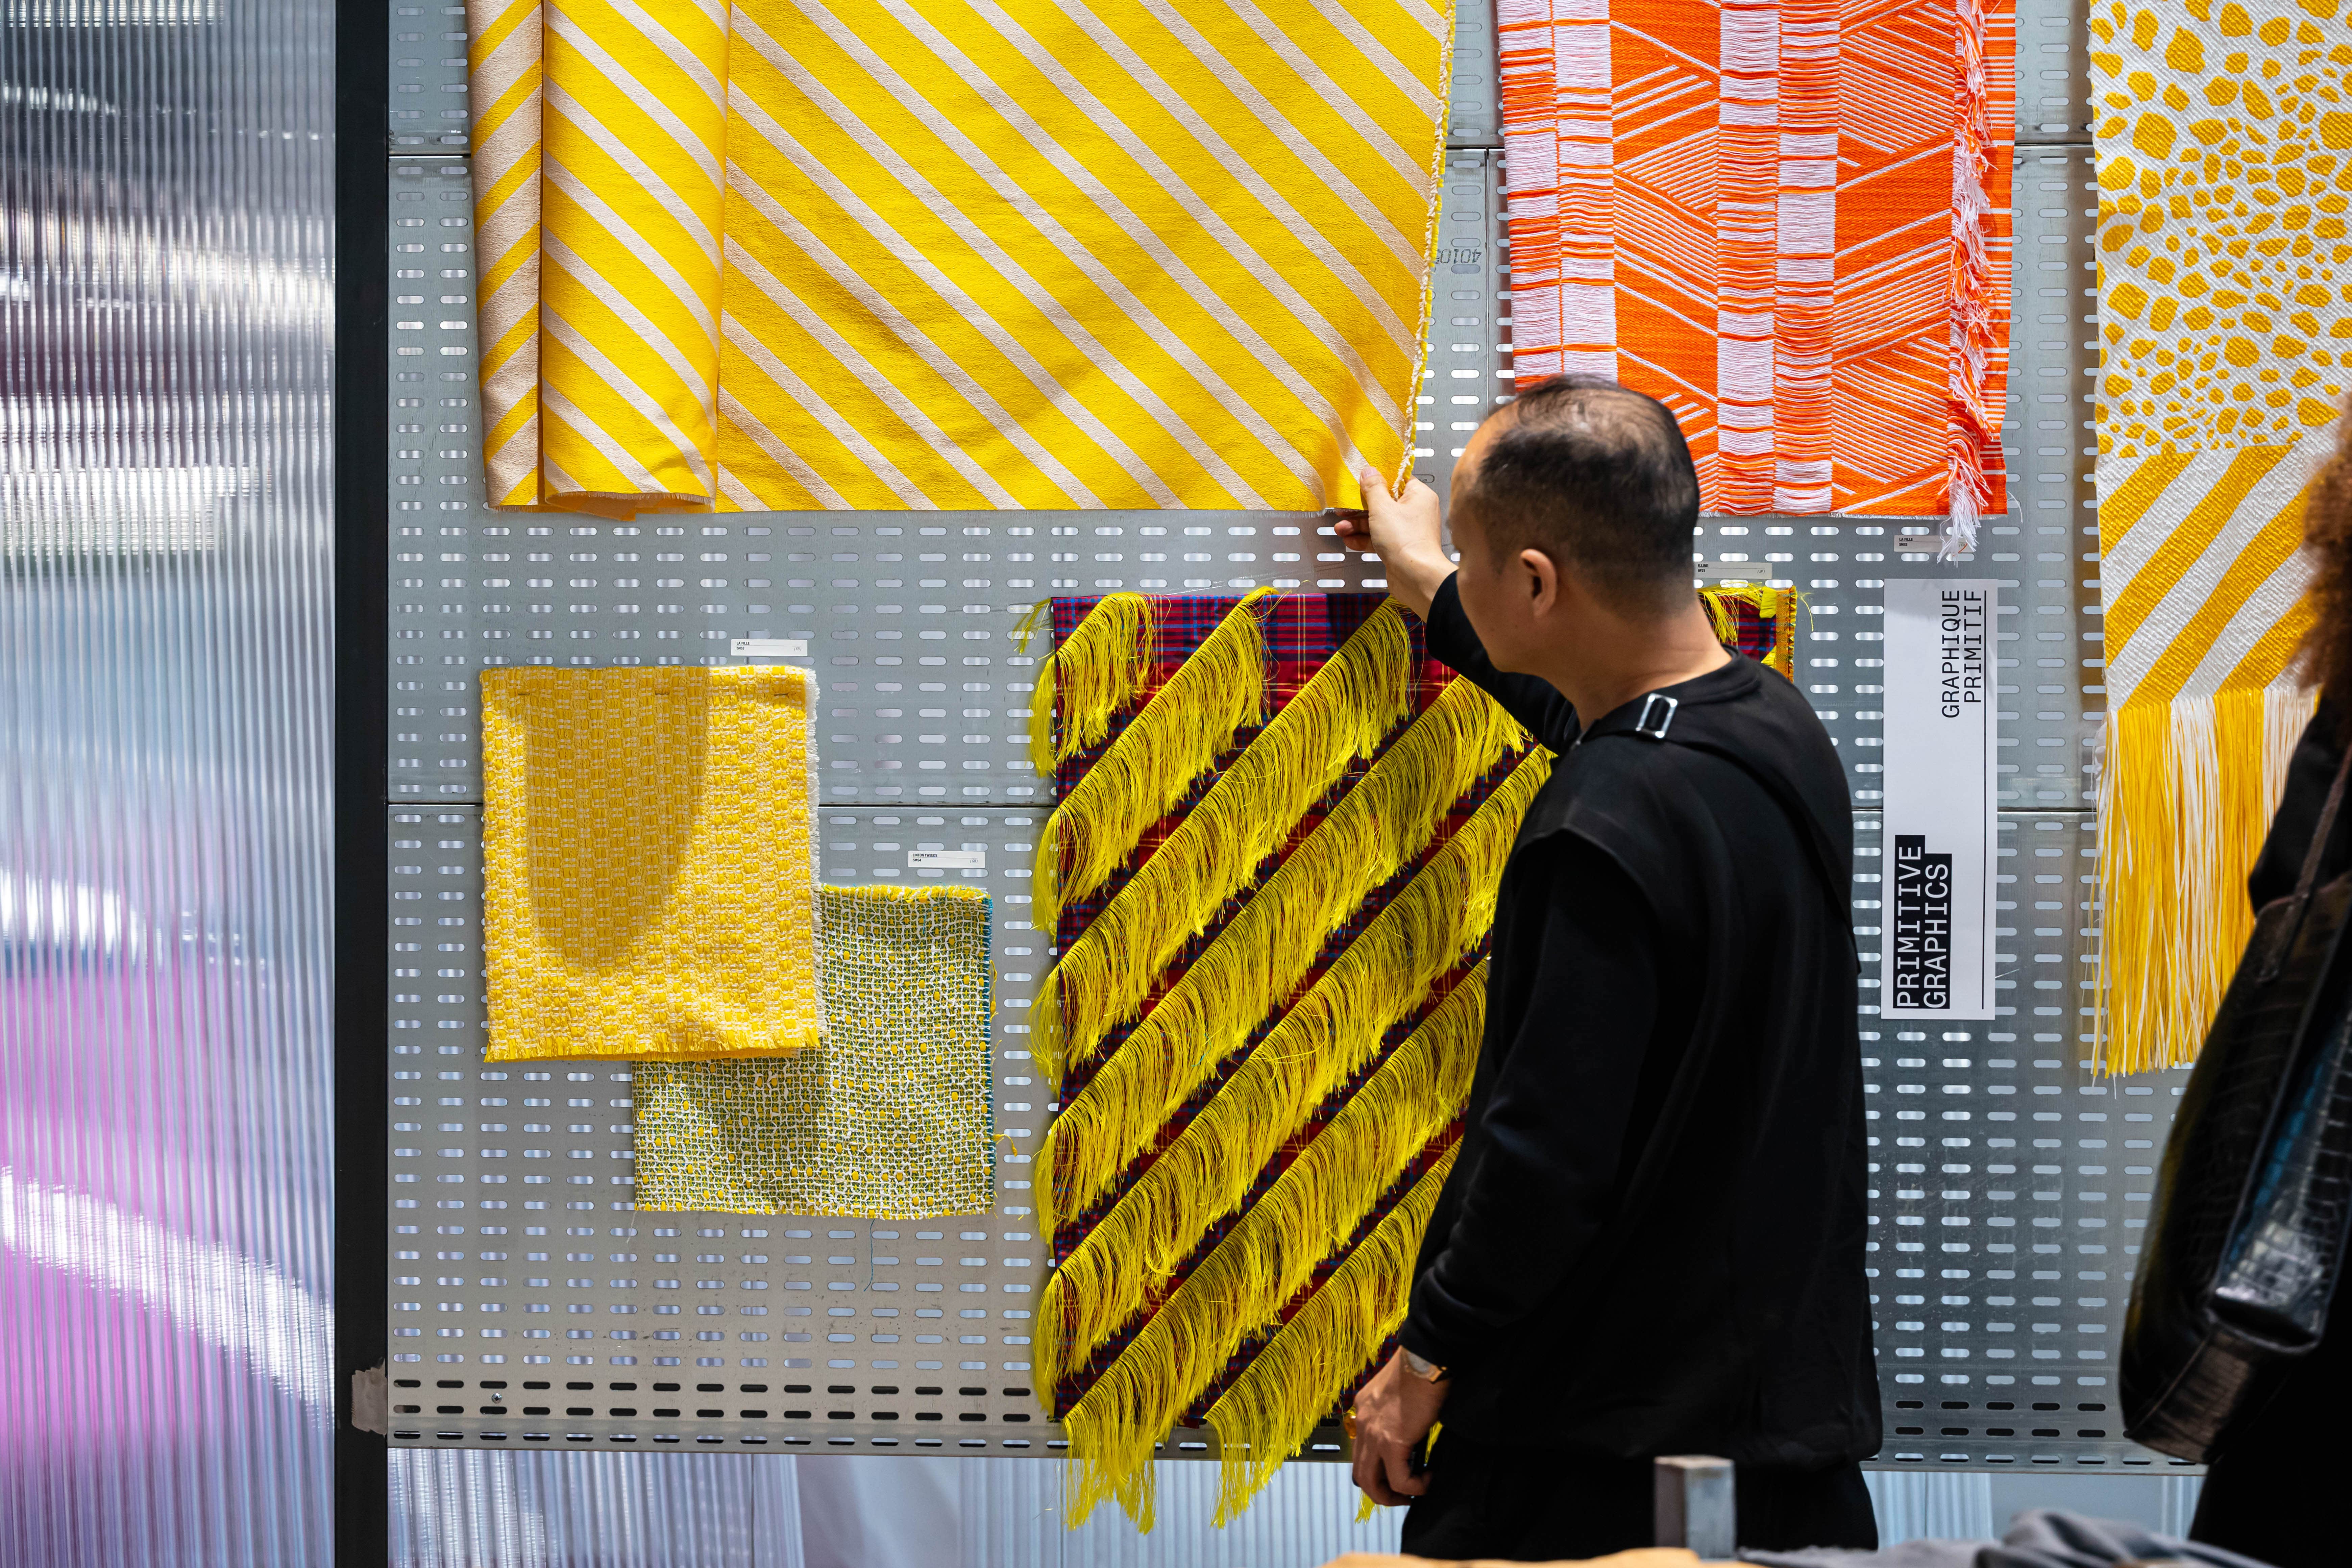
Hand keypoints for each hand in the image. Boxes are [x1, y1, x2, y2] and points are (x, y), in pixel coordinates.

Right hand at [1330, 466, 1452, 620]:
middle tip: (1343, 508)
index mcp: (1418, 495)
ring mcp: (1407, 531)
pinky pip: (1379, 539)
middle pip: (1383, 502)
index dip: (1376, 481)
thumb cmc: (1406, 541)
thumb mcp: (1382, 508)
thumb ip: (1373, 488)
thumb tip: (1369, 472)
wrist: (1416, 577)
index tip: (1359, 482)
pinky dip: (1364, 539)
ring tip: (1341, 528)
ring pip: (1378, 522)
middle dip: (1359, 508)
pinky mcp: (1399, 548)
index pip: (1396, 481)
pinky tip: (1349, 540)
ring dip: (1357, 525)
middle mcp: (1415, 512)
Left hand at [1349, 1348, 1449, 1505]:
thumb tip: (1411, 1439)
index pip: (1361, 1451)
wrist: (1428, 1358)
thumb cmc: (1422, 1370)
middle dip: (1381, 1491)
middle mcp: (1362, 1423)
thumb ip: (1398, 1417)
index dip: (1378, 1470)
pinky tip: (1429, 1479)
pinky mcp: (1391, 1441)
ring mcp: (1373, 1433)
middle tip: (1403, 1495)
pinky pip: (1400, 1479)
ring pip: (1371, 1483)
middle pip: (1360, 1474)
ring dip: (1393, 1496)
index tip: (1398, 1474)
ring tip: (1416, 1492)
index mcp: (1364, 1410)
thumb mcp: (1401, 1396)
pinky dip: (1415, 1486)